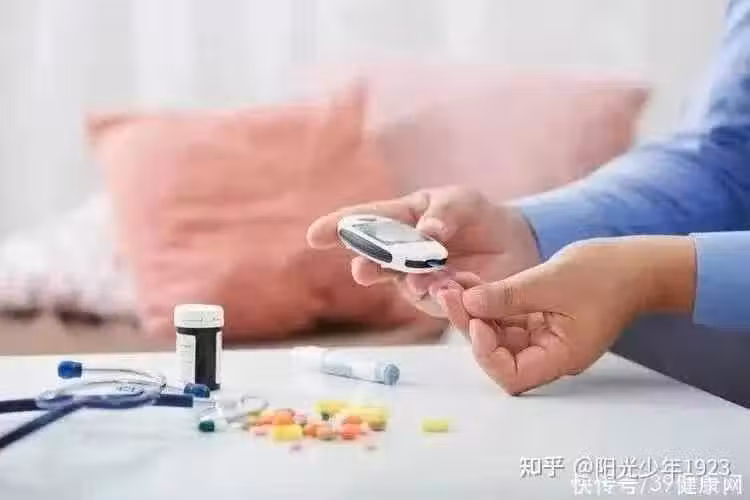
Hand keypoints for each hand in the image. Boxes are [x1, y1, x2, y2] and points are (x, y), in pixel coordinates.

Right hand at [306, 187, 539, 319]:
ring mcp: (416, 279)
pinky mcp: (438, 300)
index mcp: (400, 220)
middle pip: (374, 260)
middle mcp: (400, 253)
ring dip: (410, 282)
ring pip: (403, 284)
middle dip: (367, 265)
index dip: (337, 228)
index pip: (363, 222)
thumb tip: (427, 230)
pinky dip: (440, 293)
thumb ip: (444, 213)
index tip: (314, 235)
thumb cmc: (478, 215)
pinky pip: (433, 299)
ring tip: (424, 280)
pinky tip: (452, 286)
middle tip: (363, 270)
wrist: (513, 244)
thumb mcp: (462, 201)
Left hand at [449, 236, 695, 394]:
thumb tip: (467, 302)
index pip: (511, 376)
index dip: (487, 353)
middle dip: (470, 324)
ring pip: (497, 333)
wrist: (638, 264)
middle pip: (498, 352)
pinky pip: (506, 316)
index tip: (479, 320)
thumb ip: (507, 296)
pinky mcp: (540, 318)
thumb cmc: (607, 275)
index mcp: (560, 357)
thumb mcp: (551, 281)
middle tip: (448, 293)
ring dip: (474, 310)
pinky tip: (469, 281)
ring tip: (452, 283)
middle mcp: (548, 353)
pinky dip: (488, 301)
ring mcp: (543, 336)